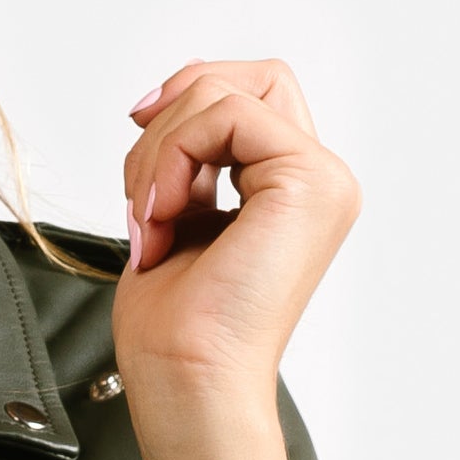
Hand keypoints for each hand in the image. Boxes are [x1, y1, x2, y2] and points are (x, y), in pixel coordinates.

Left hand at [114, 59, 360, 459]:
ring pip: (227, 93)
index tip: (137, 134)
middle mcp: (320, 180)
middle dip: (172, 117)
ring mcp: (323, 179)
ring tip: (150, 220)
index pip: (250, 95)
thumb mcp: (175, 214)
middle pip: (249, 78)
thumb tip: (163, 97)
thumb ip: (188, 158)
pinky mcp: (309, 181)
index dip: (187, 98)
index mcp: (294, 190)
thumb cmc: (176, 328)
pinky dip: (174, 157)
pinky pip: (225, 115)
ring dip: (161, 151)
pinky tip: (163, 217)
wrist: (185, 381)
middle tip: (142, 192)